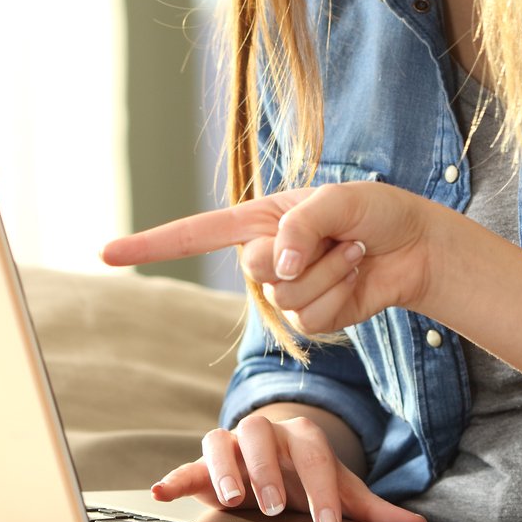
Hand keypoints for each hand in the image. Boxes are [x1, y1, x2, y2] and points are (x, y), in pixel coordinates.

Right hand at [102, 181, 450, 333]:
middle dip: (301, 255)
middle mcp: (266, 254)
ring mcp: (288, 288)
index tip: (106, 254)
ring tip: (354, 253)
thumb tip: (277, 265)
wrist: (415, 248)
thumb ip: (302, 227)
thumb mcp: (340, 202)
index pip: (194, 234)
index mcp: (259, 219)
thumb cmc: (376, 211)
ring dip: (331, 275)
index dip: (149, 244)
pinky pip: (312, 319)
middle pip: (254, 270)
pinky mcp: (312, 315)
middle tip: (339, 236)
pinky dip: (341, 296)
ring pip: (288, 299)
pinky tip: (358, 277)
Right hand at [150, 410, 426, 521]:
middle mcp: (265, 434)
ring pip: (222, 439)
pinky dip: (175, 476)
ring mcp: (232, 446)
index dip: (322, 487)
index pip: (314, 453)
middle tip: (276, 507)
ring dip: (225, 467)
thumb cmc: (308, 481)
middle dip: (269, 470)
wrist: (275, 466)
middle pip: (263, 436)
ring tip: (233, 499)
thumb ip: (375, 510)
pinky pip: (187, 465)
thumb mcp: (341, 493)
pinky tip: (163, 492)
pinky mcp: (203, 465)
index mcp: (302, 437)